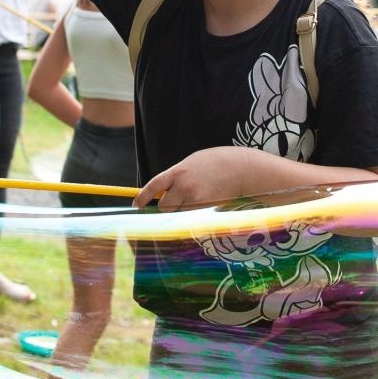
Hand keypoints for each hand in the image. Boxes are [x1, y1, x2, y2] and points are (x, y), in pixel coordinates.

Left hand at [133, 148, 257, 210]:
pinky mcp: (205, 209)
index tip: (136, 205)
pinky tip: (208, 200)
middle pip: (164, 206)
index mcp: (179, 171)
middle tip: (175, 202)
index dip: (142, 197)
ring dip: (183, 210)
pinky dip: (196, 212)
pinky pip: (193, 216)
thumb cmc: (217, 162)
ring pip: (180, 213)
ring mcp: (195, 199)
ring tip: (199, 196)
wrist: (241, 169)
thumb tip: (163, 190)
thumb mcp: (193, 163)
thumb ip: (178, 175)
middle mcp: (184, 186)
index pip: (154, 185)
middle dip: (167, 207)